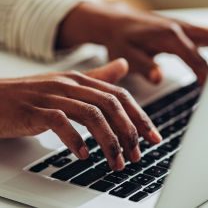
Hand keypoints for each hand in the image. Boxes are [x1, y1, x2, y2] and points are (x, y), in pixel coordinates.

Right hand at [0, 59, 161, 170]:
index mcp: (81, 80)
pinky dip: (75, 140)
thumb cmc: (34, 94)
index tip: (152, 136)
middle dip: (128, 132)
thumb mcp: (69, 83)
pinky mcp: (35, 110)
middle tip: (136, 155)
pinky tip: (84, 155)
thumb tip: (122, 66)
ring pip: (91, 115)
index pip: (119, 96)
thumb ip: (98, 76)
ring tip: (116, 162)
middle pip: (110, 106)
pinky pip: (60, 123)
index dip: (139, 116)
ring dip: (108, 141)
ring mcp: (52, 96)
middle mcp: (70, 85)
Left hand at [57, 2, 207, 84]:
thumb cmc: (120, 40)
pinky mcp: (177, 29)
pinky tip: (206, 56)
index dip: (205, 79)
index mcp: (168, 37)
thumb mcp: (127, 56)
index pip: (196, 60)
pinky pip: (201, 36)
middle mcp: (178, 28)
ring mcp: (179, 26)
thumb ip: (144, 67)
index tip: (206, 95)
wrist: (115, 23)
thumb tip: (158, 78)